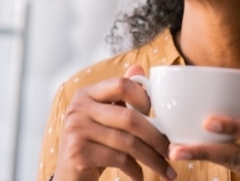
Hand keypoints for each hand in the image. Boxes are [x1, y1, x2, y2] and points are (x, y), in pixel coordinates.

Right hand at [53, 65, 175, 180]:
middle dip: (155, 136)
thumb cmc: (93, 141)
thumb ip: (120, 93)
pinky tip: (140, 175)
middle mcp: (79, 108)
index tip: (155, 113)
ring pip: (127, 142)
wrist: (68, 174)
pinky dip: (134, 169)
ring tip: (165, 168)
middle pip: (129, 117)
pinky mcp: (78, 153)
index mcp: (87, 93)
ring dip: (151, 158)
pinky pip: (118, 159)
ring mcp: (76, 130)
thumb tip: (139, 69)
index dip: (143, 96)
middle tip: (170, 149)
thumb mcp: (104, 115)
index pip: (121, 84)